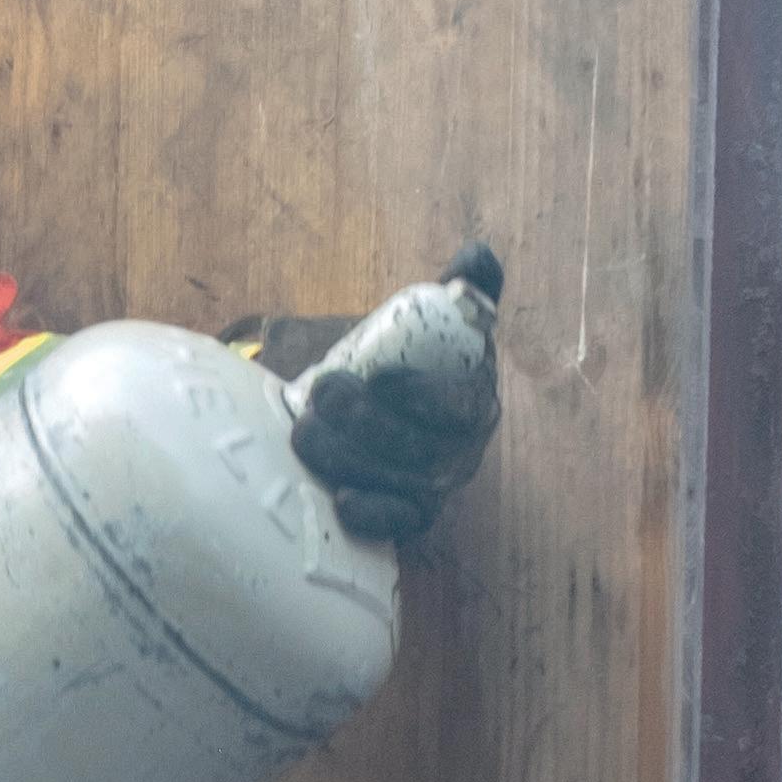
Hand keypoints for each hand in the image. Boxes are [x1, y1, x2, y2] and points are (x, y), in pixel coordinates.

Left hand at [287, 243, 505, 544]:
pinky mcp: (405, 515)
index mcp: (474, 402)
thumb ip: (463, 286)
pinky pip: (396, 525)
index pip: (461, 407)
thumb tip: (476, 255)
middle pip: (419, 450)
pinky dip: (372, 517)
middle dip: (365, 423)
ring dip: (347, 458)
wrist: (372, 406)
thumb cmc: (407, 360)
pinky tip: (342, 500)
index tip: (378, 377)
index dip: (424, 396)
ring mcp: (433, 489)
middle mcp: (460, 452)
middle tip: (322, 391)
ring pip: (397, 483)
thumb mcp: (435, 320)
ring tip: (305, 427)